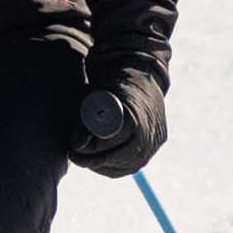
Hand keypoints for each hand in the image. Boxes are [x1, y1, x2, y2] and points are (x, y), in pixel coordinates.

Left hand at [68, 65, 167, 179]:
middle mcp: (150, 132)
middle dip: (95, 162)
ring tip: (88, 157)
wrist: (139, 67)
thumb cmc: (110, 80)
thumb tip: (77, 146)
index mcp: (133, 119)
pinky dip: (119, 164)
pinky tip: (104, 160)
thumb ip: (81, 121)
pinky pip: (136, 162)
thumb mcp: (90, 97)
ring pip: (127, 165)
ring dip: (106, 165)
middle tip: (76, 156)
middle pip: (117, 160)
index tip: (73, 150)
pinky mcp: (158, 142)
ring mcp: (157, 139)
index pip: (105, 149)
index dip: (88, 153)